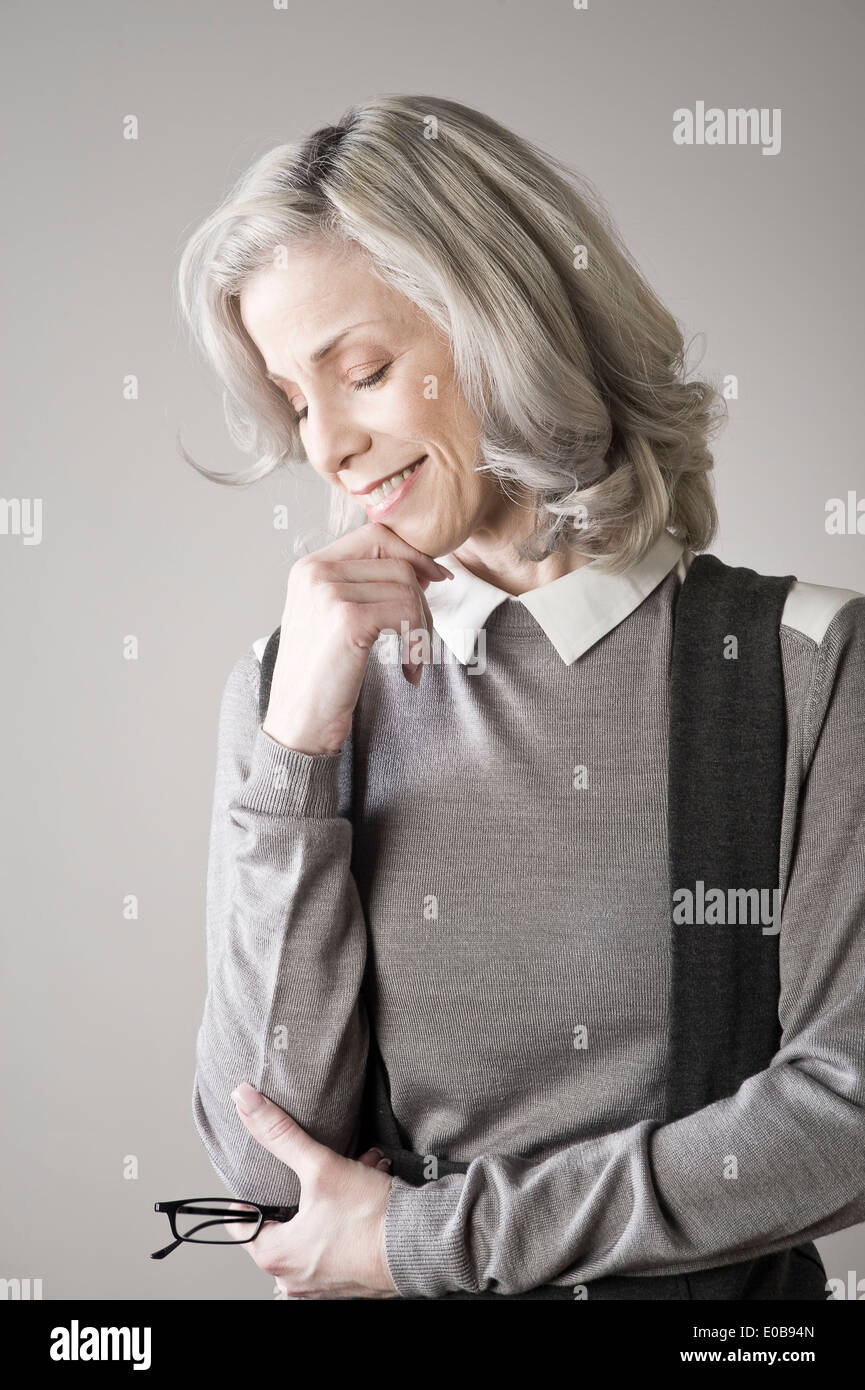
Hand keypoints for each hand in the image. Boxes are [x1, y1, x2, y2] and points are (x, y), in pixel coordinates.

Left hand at [229, 1082, 399, 1299]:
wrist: (422, 1245)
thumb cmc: (371, 1218)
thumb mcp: (320, 1166)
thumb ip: (279, 1133)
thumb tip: (246, 1102)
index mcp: (276, 1257)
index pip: (241, 1224)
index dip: (249, 1194)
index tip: (261, 1176)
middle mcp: (294, 1279)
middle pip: (281, 1223)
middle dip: (300, 1190)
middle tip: (315, 1171)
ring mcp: (321, 1284)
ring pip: (312, 1230)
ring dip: (327, 1200)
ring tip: (350, 1174)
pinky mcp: (347, 1281)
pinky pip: (334, 1243)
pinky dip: (343, 1219)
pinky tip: (364, 1194)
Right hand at [262, 521, 452, 754]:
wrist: (297, 724)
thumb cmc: (320, 678)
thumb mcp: (332, 619)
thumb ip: (362, 587)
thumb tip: (420, 567)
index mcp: (309, 567)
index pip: (376, 535)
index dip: (413, 554)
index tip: (436, 580)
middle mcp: (315, 572)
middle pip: (398, 562)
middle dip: (422, 599)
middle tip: (421, 637)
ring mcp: (329, 593)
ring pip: (407, 589)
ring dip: (422, 627)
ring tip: (413, 658)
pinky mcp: (347, 620)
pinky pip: (407, 614)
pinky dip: (418, 645)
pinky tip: (409, 671)